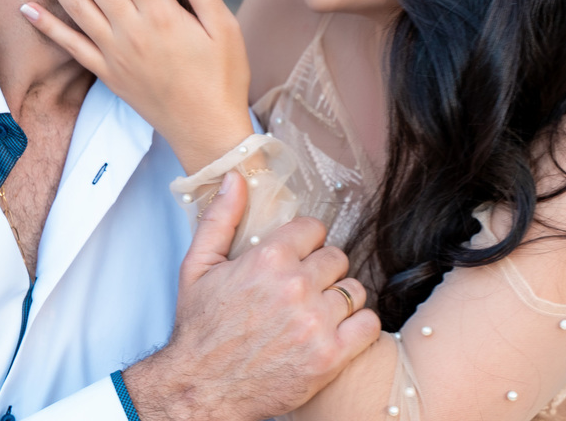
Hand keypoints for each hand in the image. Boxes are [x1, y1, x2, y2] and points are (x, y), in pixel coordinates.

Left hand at [20, 0, 253, 171]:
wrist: (207, 132)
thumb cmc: (222, 78)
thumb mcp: (225, 29)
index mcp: (161, 13)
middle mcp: (131, 29)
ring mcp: (114, 52)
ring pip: (75, 6)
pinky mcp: (107, 74)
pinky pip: (71, 46)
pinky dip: (47, 27)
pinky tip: (26, 9)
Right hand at [123, 172, 379, 420]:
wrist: (202, 388)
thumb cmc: (199, 328)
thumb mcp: (197, 266)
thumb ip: (220, 217)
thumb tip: (236, 177)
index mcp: (267, 258)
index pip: (314, 229)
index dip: (305, 242)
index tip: (296, 257)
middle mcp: (295, 286)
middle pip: (337, 258)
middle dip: (322, 270)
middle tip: (304, 288)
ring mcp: (315, 322)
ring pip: (354, 289)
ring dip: (340, 298)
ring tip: (319, 311)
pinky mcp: (330, 356)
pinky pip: (368, 324)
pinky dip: (358, 326)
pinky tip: (336, 331)